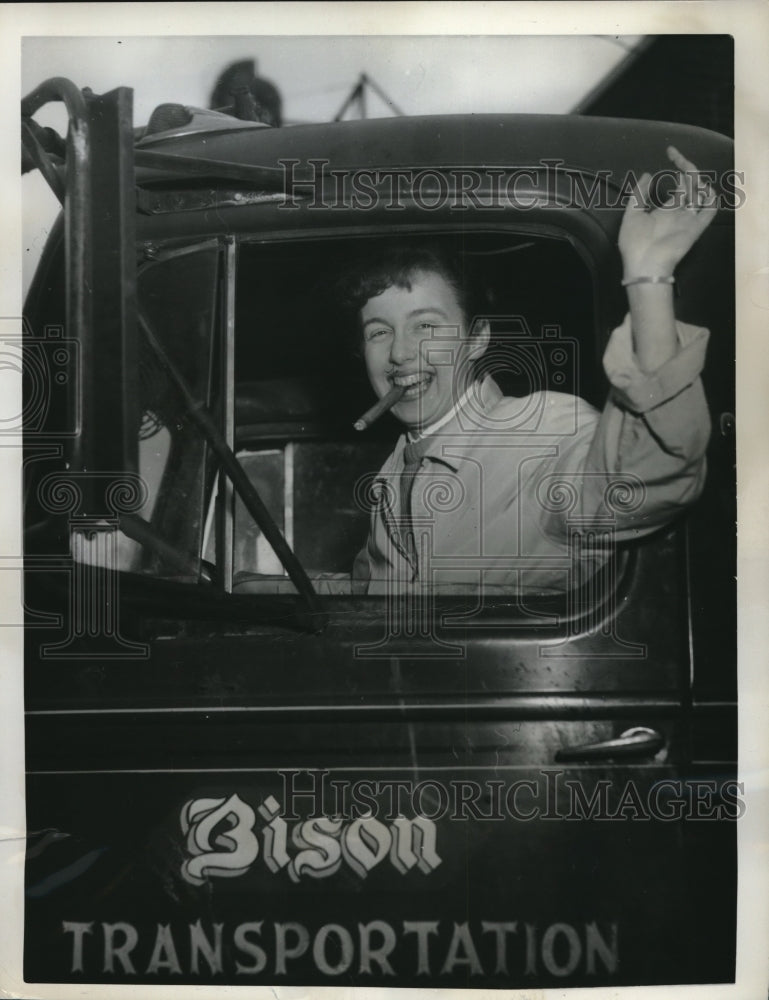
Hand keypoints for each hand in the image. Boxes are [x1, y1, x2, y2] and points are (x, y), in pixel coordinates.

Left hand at [618, 146, 717, 279]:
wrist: (642, 264)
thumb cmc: (634, 243)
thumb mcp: (631, 214)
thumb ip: (639, 194)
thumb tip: (647, 174)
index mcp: (666, 210)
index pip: (679, 185)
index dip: (677, 166)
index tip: (670, 152)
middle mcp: (680, 212)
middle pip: (691, 185)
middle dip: (686, 167)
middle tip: (676, 157)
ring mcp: (689, 219)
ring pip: (702, 194)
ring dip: (697, 180)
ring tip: (684, 174)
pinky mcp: (696, 227)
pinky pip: (710, 209)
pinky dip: (710, 196)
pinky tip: (702, 187)